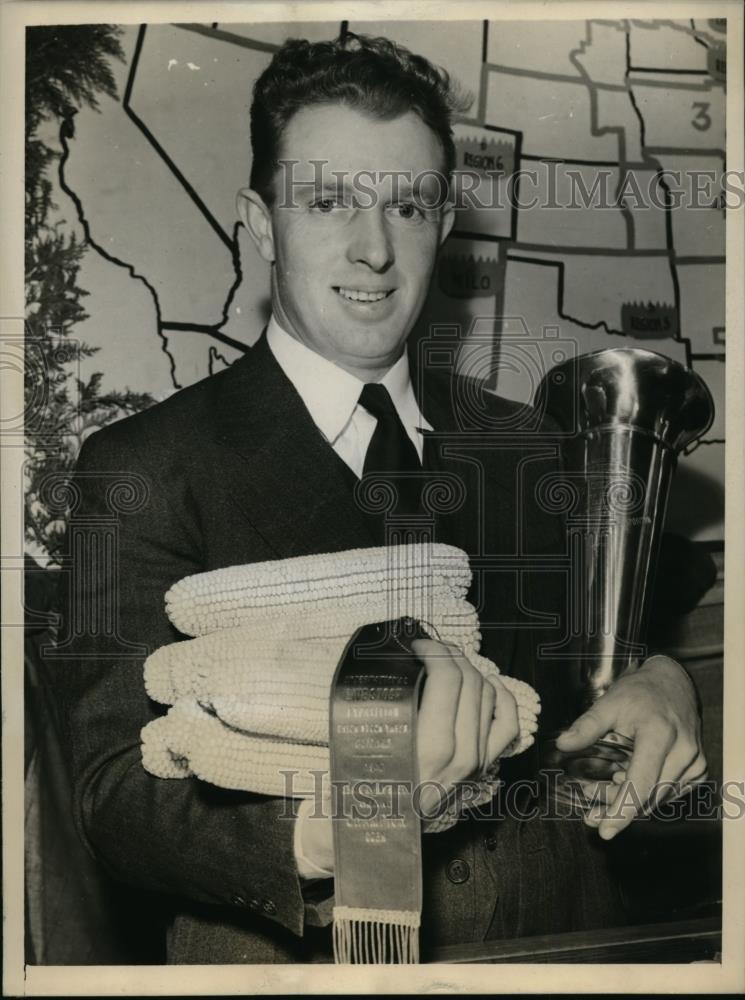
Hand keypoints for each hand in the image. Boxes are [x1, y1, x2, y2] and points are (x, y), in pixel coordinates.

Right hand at [299, 639, 518, 871]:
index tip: (416, 644)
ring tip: (447, 661)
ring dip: (469, 669)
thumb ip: (389, 703)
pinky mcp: (482, 770)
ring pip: (488, 695)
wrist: (373, 831)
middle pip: (469, 682)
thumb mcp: (364, 742)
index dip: (433, 650)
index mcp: (428, 747)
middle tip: (429, 647)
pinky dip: (502, 697)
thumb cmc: (360, 785)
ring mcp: (475, 765)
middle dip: (449, 654)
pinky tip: (488, 681)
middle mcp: (459, 756)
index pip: (447, 679)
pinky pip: (506, 725)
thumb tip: (405, 659)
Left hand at [555, 655, 706, 839]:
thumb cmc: (640, 693)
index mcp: (660, 733)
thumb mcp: (609, 702)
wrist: (673, 684)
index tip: (606, 830)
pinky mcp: (697, 771)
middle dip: (616, 807)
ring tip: (598, 795)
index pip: (641, 782)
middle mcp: (683, 751)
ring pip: (657, 799)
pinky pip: (668, 793)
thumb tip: (562, 744)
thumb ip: (587, 725)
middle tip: (589, 810)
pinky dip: (645, 795)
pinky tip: (624, 785)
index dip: (623, 810)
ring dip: (629, 803)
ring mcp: (694, 763)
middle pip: (647, 796)